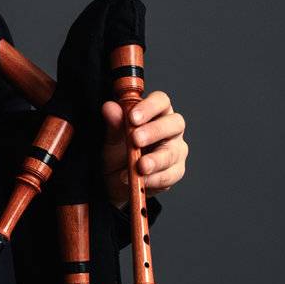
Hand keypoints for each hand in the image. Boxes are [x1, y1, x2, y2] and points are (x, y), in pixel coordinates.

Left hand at [101, 90, 188, 210]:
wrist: (115, 182)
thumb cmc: (118, 153)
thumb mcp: (112, 139)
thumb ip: (113, 124)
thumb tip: (109, 107)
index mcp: (156, 113)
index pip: (161, 101)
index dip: (149, 107)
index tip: (132, 117)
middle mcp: (170, 130)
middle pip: (174, 123)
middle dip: (154, 131)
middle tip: (136, 139)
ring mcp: (175, 151)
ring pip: (173, 151)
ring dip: (156, 159)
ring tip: (139, 165)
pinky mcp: (175, 172)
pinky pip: (170, 174)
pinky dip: (154, 178)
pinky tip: (142, 179)